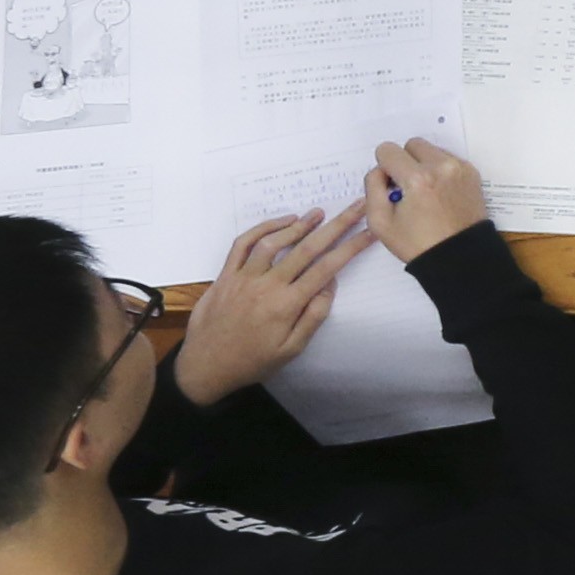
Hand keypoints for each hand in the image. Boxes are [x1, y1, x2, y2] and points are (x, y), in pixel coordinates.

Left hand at [174, 207, 371, 400]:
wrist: (204, 369)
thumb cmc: (252, 362)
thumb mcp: (290, 350)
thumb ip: (313, 317)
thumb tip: (331, 285)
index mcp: (286, 305)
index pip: (327, 268)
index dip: (352, 246)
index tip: (370, 231)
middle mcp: (266, 286)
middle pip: (307, 248)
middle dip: (336, 224)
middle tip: (356, 206)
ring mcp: (243, 278)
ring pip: (273, 242)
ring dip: (299, 224)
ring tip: (319, 213)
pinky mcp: (225, 276)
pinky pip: (242, 245)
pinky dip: (262, 228)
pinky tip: (280, 222)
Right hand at [359, 138, 490, 262]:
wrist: (458, 254)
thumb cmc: (418, 243)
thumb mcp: (380, 222)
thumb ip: (373, 188)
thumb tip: (380, 170)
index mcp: (418, 178)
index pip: (388, 150)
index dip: (383, 166)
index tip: (389, 184)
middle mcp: (442, 166)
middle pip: (412, 144)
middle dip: (404, 161)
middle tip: (405, 187)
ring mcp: (460, 167)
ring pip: (431, 149)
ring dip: (422, 164)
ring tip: (423, 192)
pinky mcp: (471, 172)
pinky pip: (448, 159)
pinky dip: (439, 169)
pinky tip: (437, 192)